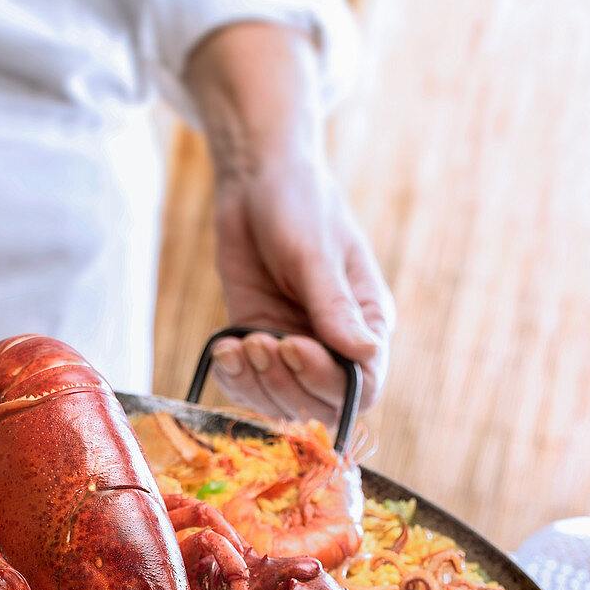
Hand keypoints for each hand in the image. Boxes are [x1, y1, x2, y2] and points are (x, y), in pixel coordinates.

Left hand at [184, 23, 394, 424]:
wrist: (256, 184)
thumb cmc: (299, 206)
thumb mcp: (316, 254)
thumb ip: (335, 307)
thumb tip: (366, 354)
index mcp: (367, 325)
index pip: (362, 386)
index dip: (327, 381)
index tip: (293, 345)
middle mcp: (334, 347)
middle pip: (320, 405)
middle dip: (286, 385)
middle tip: (260, 343)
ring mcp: (295, 350)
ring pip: (281, 404)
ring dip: (256, 384)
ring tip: (240, 343)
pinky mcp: (260, 344)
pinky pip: (248, 387)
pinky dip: (232, 378)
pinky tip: (223, 348)